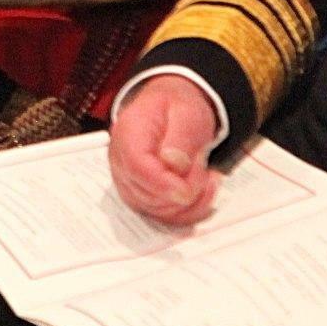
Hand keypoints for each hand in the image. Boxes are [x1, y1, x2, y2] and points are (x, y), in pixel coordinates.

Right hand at [107, 75, 220, 225]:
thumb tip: (172, 163)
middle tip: (203, 166)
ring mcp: (128, 181)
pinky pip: (162, 216)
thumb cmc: (176, 108)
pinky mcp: (140, 196)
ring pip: (155, 211)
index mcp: (129, 132)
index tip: (188, 189)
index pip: (136, 167)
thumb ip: (181, 137)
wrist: (171, 110)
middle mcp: (121, 161)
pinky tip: (201, 192)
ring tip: (205, 175)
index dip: (163, 184)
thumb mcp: (188, 112)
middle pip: (146, 194)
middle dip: (184, 188)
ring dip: (189, 201)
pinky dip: (187, 211)